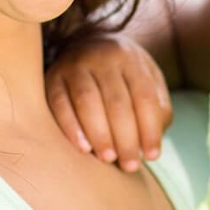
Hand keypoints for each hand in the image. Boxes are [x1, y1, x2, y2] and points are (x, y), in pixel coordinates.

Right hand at [45, 34, 171, 170]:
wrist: (86, 44)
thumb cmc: (124, 75)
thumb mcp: (147, 80)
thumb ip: (156, 109)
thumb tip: (150, 144)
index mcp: (130, 58)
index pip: (144, 96)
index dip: (150, 129)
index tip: (153, 156)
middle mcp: (102, 57)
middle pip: (116, 102)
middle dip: (125, 138)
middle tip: (130, 165)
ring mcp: (75, 64)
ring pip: (87, 102)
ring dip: (99, 134)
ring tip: (109, 159)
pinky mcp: (53, 76)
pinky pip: (60, 104)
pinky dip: (71, 128)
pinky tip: (83, 147)